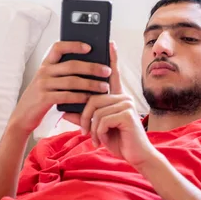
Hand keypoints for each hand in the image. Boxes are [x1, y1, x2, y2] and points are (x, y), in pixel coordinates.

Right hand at [9, 41, 111, 134]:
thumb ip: (62, 74)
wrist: (23, 116)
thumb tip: (89, 67)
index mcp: (46, 65)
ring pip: (72, 81)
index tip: (89, 47)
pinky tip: (91, 98)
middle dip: (92, 67)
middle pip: (71, 65)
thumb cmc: (42, 97)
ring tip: (104, 87)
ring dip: (91, 84)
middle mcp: (44, 72)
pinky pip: (67, 95)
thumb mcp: (49, 82)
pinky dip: (81, 97)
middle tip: (107, 71)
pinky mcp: (44, 98)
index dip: (74, 45)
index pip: (58, 47)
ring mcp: (43, 85)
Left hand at [63, 42, 156, 167]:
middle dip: (85, 118)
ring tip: (96, 139)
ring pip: (96, 110)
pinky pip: (102, 119)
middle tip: (86, 133)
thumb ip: (82, 117)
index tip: (110, 42)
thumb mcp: (97, 128)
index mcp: (118, 98)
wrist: (136, 156)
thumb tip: (64, 109)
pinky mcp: (127, 114)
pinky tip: (102, 140)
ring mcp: (127, 104)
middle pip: (93, 98)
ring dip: (92, 128)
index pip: (113, 75)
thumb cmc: (118, 141)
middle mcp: (124, 97)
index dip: (111, 58)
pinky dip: (98, 132)